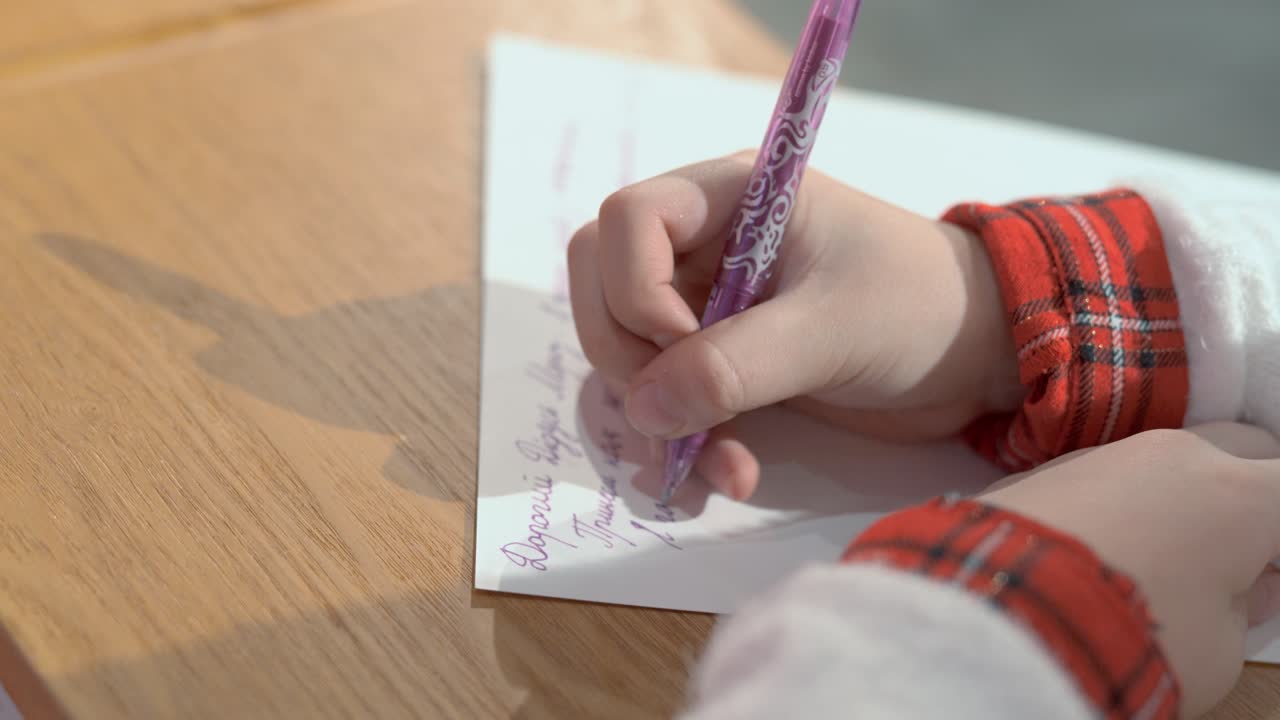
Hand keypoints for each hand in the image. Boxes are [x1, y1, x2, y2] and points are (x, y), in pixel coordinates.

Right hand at [567, 151, 1020, 499]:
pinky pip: (666, 402)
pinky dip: (684, 444)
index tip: (687, 340)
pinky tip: (733, 476)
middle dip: (628, 359)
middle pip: (602, 287)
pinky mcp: (721, 364)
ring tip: (720, 466)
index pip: (627, 221)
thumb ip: (737, 364)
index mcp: (730, 199)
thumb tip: (644, 409)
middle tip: (680, 407)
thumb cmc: (919, 306)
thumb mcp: (832, 328)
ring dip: (656, 420)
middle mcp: (704, 248)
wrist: (977, 355)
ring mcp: (706, 308)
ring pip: (626, 355)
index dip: (635, 287)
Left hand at [981, 423, 1279, 716]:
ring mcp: (1102, 454)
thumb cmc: (1130, 640)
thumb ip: (1240, 607)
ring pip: (1165, 460)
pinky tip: (1096, 552)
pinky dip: (1116, 505)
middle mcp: (1174, 456)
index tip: (1267, 576)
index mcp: (1239, 495)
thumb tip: (1236, 582)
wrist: (999, 613)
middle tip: (1234, 560)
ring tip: (1159, 563)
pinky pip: (1102, 477)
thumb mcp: (1219, 651)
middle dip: (1251, 494)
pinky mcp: (1042, 470)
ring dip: (1178, 498)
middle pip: (1242, 449)